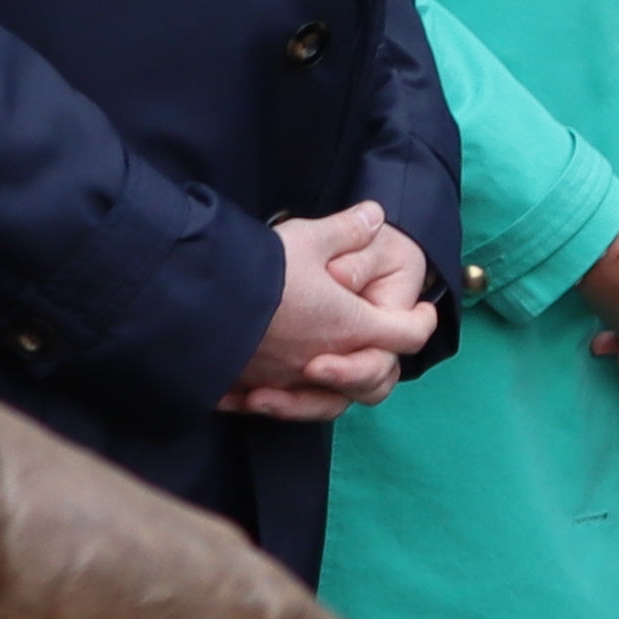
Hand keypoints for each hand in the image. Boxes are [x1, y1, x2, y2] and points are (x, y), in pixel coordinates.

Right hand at [224, 203, 433, 420]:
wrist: (195, 302)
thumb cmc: (261, 270)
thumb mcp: (309, 238)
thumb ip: (347, 229)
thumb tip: (375, 216)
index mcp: (349, 327)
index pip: (407, 335)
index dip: (422, 322)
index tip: (423, 310)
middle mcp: (325, 362)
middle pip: (376, 380)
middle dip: (384, 361)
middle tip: (380, 339)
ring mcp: (289, 381)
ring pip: (331, 401)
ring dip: (338, 387)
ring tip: (331, 367)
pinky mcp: (255, 387)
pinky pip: (281, 402)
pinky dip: (284, 397)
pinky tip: (273, 383)